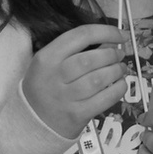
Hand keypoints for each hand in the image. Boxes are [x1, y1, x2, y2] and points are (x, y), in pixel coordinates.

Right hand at [20, 23, 128, 137]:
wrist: (31, 122)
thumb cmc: (46, 86)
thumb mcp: (50, 63)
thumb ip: (76, 49)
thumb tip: (112, 42)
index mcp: (47, 58)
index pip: (81, 35)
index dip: (107, 32)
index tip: (120, 34)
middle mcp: (54, 76)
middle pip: (91, 59)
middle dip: (112, 54)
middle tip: (119, 55)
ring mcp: (65, 98)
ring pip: (100, 78)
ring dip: (117, 70)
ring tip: (120, 69)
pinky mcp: (77, 115)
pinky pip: (106, 98)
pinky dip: (118, 88)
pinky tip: (120, 84)